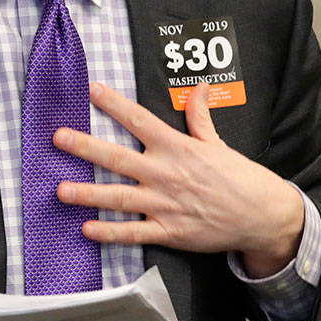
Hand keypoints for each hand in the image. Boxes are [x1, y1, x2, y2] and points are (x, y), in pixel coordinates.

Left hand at [54, 82, 303, 277]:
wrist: (261, 215)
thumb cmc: (239, 178)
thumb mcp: (218, 143)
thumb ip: (199, 117)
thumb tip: (198, 88)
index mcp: (177, 148)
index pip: (139, 119)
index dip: (113, 103)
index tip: (91, 90)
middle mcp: (166, 174)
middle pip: (118, 157)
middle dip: (85, 147)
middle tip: (59, 138)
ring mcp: (165, 205)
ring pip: (118, 198)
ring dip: (87, 194)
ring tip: (61, 190)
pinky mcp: (169, 232)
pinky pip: (133, 233)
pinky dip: (109, 232)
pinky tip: (87, 229)